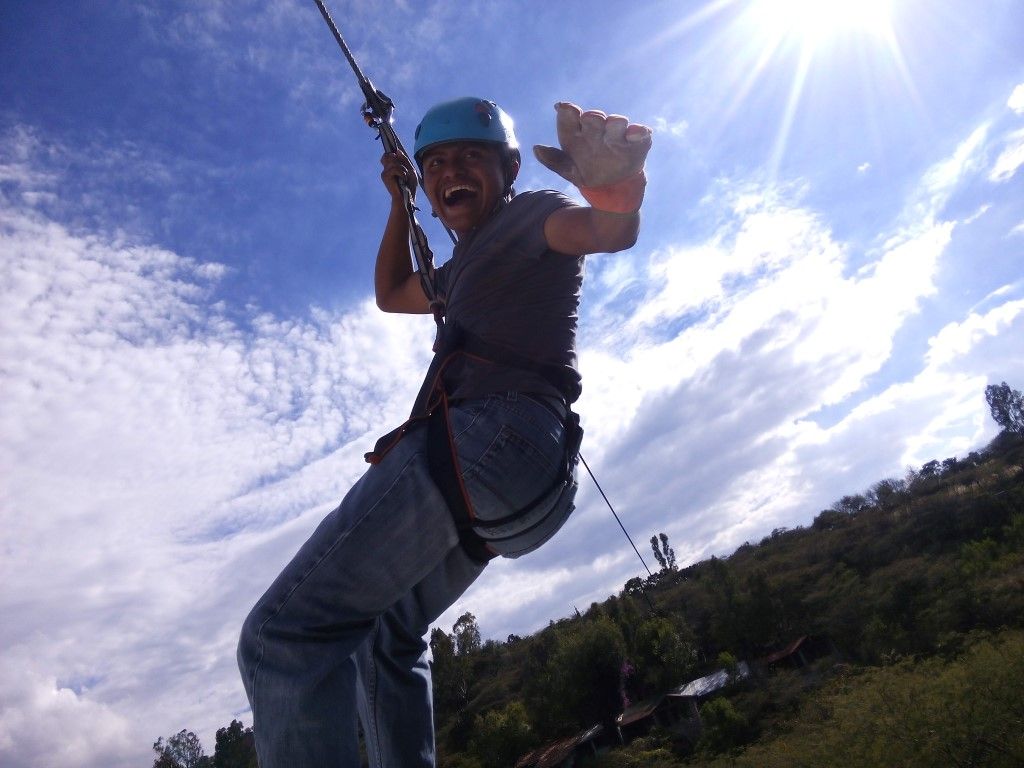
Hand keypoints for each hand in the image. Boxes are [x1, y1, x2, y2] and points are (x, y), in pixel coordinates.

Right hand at [380, 151, 416, 203]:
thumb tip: (397, 151)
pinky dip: (402, 173)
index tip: (399, 159)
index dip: (393, 154)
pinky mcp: (385, 176)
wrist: (407, 197)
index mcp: (391, 167)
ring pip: (393, 161)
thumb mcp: (410, 170)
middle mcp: (386, 169)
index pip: (387, 154)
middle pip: (389, 155)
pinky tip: (403, 179)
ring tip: (405, 177)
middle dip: (399, 161)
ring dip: (402, 168)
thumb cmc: (409, 185)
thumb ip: (404, 160)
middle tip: (404, 171)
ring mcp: (384, 172)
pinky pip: (395, 168)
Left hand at [533, 102, 651, 188]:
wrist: (611, 188)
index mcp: (577, 132)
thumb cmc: (586, 171)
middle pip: (593, 118)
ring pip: (616, 123)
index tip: (564, 108)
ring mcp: (617, 135)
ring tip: (614, 125)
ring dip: (615, 123)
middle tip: (590, 119)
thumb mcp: (568, 170)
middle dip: (592, 117)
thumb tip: (536, 149)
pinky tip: (635, 133)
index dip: (567, 111)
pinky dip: (638, 132)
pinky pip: (639, 135)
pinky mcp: (636, 144)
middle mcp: (597, 130)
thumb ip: (553, 160)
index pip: (569, 117)